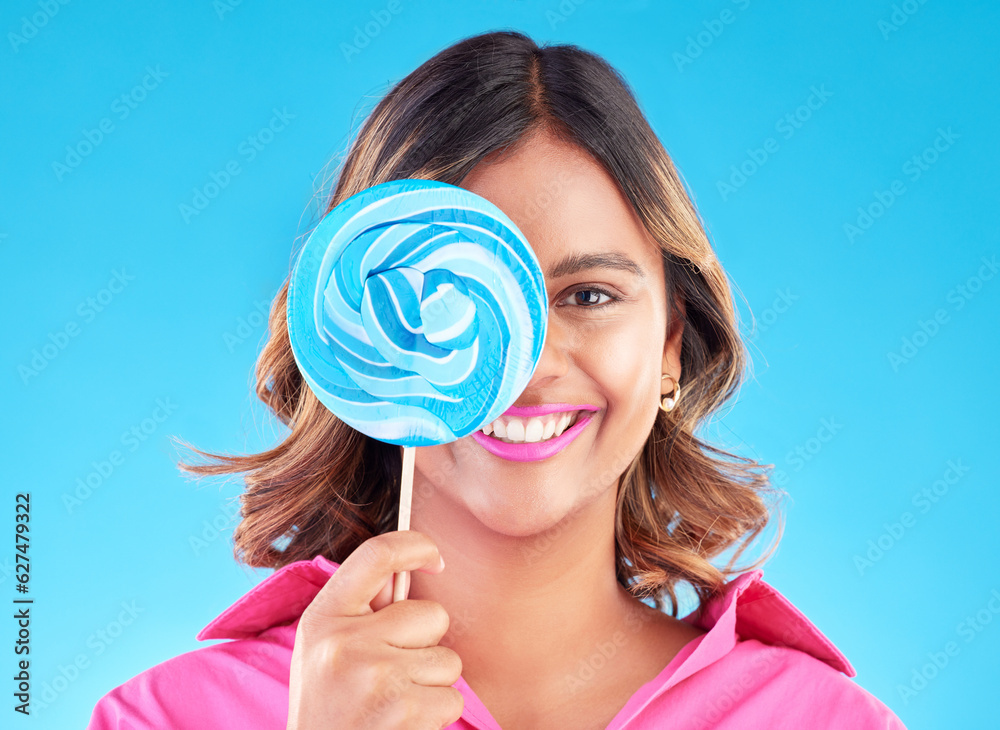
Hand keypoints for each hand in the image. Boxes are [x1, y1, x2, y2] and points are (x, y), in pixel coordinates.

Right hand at [286, 530, 463, 728]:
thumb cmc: (330, 706)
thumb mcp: (323, 650)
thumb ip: (361, 611)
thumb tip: (412, 569)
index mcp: (323, 619)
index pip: (376, 555)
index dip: (414, 546)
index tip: (435, 558)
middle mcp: (346, 643)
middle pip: (432, 614)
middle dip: (427, 643)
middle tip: (395, 672)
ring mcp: (377, 676)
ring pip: (448, 660)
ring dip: (432, 684)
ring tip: (395, 702)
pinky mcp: (404, 710)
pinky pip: (453, 698)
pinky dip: (436, 714)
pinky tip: (403, 723)